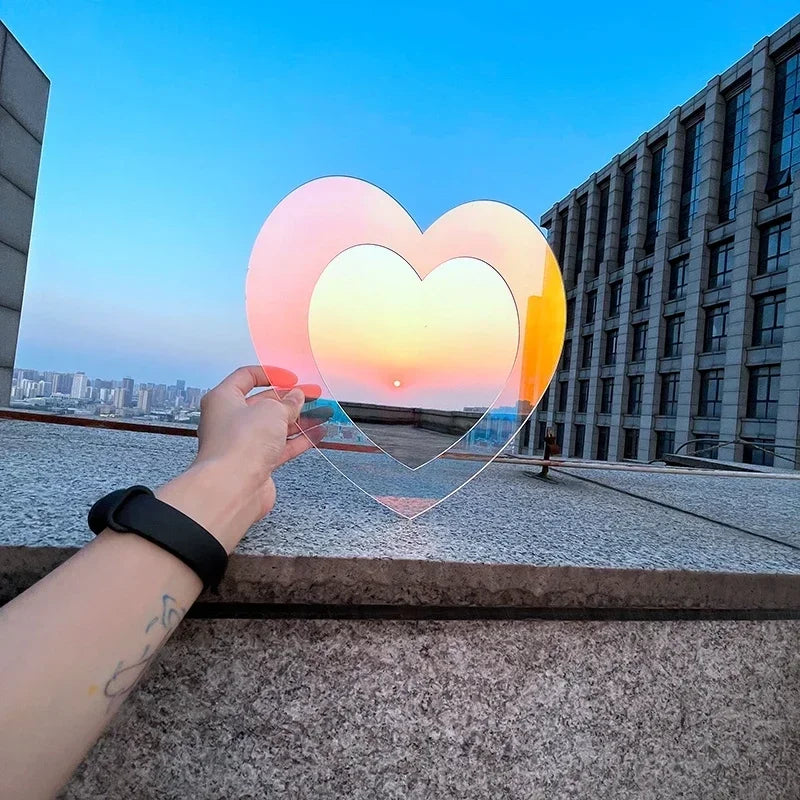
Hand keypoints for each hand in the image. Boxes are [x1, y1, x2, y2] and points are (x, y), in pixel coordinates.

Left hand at [155, 365, 327, 552]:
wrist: (233, 487)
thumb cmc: (239, 444)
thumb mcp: (271, 410)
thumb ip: (287, 402)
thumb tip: (295, 397)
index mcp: (223, 399)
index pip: (246, 377)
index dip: (270, 374)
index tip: (291, 378)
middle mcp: (229, 420)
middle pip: (263, 403)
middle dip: (289, 399)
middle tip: (312, 394)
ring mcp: (243, 443)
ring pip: (274, 427)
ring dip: (299, 420)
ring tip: (322, 413)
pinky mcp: (256, 463)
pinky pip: (280, 447)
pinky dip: (299, 440)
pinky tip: (317, 434)